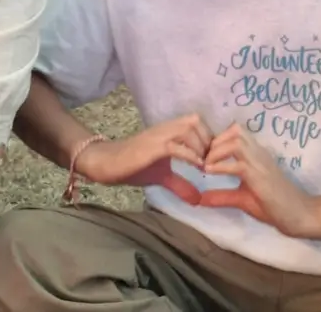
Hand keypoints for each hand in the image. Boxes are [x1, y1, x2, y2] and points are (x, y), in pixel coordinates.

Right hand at [75, 114, 211, 204]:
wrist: (106, 162)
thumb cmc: (132, 166)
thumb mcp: (162, 176)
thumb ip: (180, 184)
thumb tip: (197, 199)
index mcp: (170, 130)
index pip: (197, 122)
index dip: (209, 137)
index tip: (215, 157)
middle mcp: (166, 128)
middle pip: (197, 121)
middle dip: (209, 140)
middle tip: (212, 161)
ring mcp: (159, 135)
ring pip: (189, 129)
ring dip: (202, 146)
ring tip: (206, 165)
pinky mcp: (153, 146)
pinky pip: (176, 146)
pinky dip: (191, 156)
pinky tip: (197, 167)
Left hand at [199, 124, 319, 237]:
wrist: (300, 215)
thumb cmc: (275, 206)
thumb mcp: (243, 199)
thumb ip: (222, 196)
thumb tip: (200, 199)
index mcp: (256, 155)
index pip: (236, 132)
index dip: (217, 139)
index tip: (204, 154)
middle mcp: (258, 153)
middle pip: (235, 130)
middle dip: (214, 140)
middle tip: (202, 157)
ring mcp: (260, 163)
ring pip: (236, 141)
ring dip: (216, 150)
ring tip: (205, 165)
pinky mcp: (260, 176)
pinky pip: (238, 164)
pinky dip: (220, 166)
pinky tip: (210, 172)